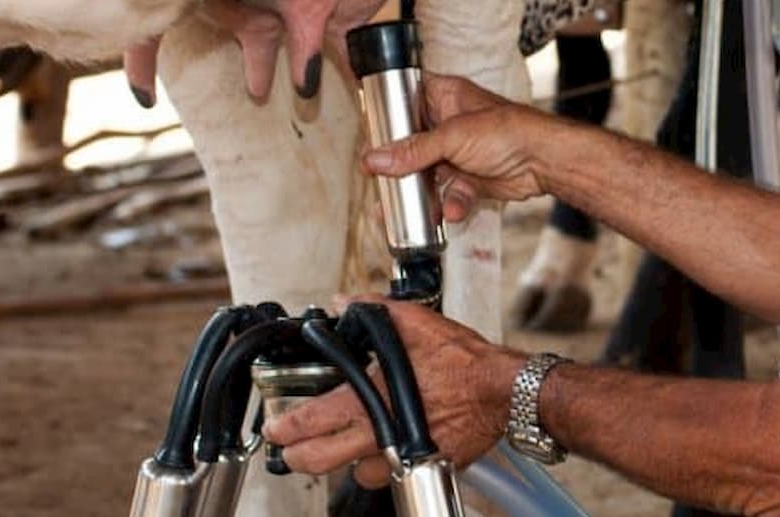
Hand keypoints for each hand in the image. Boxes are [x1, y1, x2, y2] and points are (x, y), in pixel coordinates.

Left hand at [264, 297, 523, 486]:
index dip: (286, 427)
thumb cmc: (464, 362)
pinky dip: (386, 467)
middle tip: (292, 450)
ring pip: (357, 475)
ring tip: (344, 449)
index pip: (312, 420)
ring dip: (347, 463)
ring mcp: (402, 455)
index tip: (277, 427)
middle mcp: (381, 433)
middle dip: (298, 457)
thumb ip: (374, 310)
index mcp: (372, 399)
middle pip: (320, 462)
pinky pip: (393, 476)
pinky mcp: (425, 465)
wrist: (502, 391)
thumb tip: (344, 303)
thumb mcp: (416, 323)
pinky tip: (388, 451)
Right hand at [364, 74, 574, 220]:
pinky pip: (447, 191)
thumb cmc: (508, 131)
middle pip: (410, 142)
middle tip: (376, 180)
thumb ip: (413, 150)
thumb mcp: (453, 136)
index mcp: (445, 95)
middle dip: (396, 165)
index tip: (368, 133)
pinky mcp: (469, 176)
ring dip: (418, 192)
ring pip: (426, 172)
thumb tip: (375, 160)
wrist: (544, 161)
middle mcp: (448, 122)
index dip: (387, 113)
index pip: (406, 96)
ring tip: (395, 210)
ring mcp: (458, 151)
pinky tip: (452, 209)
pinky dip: (449, 202)